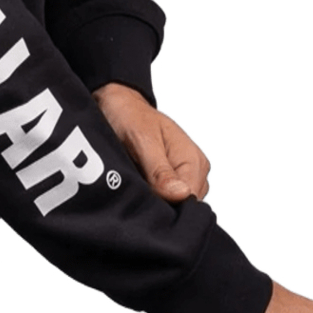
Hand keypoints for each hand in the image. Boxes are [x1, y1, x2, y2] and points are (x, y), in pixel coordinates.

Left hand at [91, 82, 208, 200]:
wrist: (118, 105)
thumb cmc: (130, 116)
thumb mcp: (142, 140)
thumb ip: (160, 171)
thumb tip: (182, 195)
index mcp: (194, 161)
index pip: (190, 202)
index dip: (167, 206)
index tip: (145, 197)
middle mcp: (194, 171)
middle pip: (183, 207)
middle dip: (159, 204)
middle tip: (136, 188)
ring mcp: (183, 176)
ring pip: (172, 205)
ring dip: (153, 200)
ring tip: (135, 182)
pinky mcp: (169, 180)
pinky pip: (163, 198)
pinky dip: (150, 195)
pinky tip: (137, 185)